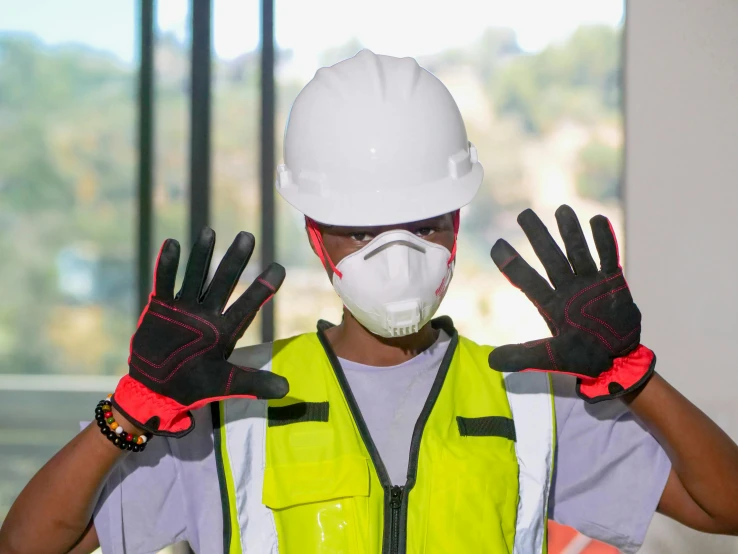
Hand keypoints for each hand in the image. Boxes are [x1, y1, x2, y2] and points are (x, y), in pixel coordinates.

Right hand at [112, 227, 288, 436]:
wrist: (156, 390)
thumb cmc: (194, 386)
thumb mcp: (225, 383)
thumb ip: (254, 384)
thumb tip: (286, 389)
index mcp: (225, 329)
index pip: (248, 304)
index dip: (263, 287)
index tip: (279, 268)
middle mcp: (207, 314)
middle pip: (224, 282)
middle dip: (235, 260)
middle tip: (248, 236)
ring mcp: (184, 308)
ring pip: (196, 276)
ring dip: (202, 256)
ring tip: (210, 232)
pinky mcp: (161, 308)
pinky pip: (164, 283)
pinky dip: (167, 266)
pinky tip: (172, 244)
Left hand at [488, 205, 654, 402]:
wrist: (616, 360)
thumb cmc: (582, 358)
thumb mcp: (550, 358)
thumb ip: (522, 356)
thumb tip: (490, 361)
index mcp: (550, 304)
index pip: (526, 280)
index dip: (511, 263)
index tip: (496, 245)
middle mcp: (568, 288)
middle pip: (550, 257)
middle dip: (538, 236)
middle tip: (524, 214)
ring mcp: (590, 283)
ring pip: (578, 251)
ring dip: (570, 232)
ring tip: (561, 210)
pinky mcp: (613, 283)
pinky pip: (608, 257)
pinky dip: (604, 240)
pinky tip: (597, 219)